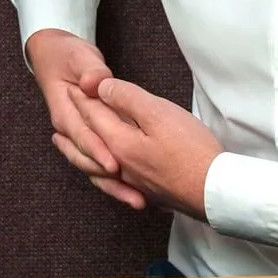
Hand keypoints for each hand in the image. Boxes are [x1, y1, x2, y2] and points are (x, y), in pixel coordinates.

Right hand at [25, 28, 144, 208]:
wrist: (55, 58)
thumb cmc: (67, 58)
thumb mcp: (79, 58)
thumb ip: (90, 71)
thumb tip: (93, 82)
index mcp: (64, 113)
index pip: (82, 136)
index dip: (98, 151)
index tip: (115, 165)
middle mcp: (70, 131)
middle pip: (88, 161)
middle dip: (110, 180)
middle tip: (134, 194)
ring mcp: (80, 139)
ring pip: (94, 169)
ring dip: (115, 187)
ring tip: (138, 201)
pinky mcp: (91, 141)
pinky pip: (101, 165)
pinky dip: (116, 180)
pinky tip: (136, 192)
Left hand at [73, 77, 220, 220]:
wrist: (215, 191)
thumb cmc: (190, 150)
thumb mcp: (159, 113)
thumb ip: (127, 99)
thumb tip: (102, 88)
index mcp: (119, 143)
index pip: (94, 115)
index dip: (85, 97)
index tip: (73, 84)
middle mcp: (119, 166)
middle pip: (89, 142)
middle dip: (74, 124)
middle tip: (61, 112)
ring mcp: (133, 182)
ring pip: (94, 165)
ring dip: (76, 152)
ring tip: (63, 146)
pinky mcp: (148, 192)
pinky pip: (111, 181)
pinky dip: (97, 172)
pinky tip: (104, 173)